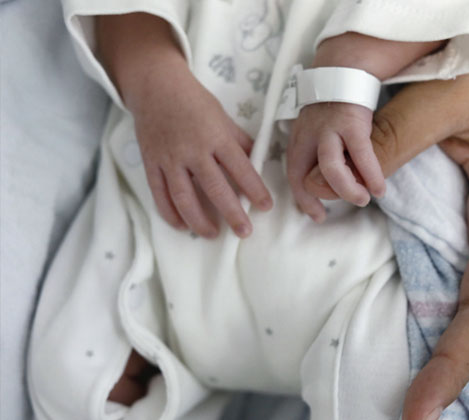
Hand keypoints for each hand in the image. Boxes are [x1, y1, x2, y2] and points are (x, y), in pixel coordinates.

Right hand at [96, 13, 272, 238]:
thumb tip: (258, 164)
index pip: (240, 168)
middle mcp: (193, 150)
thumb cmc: (195, 102)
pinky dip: (170, 213)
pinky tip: (181, 226)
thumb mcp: (223, 118)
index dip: (255, 189)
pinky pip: (159, 193)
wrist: (155, 87)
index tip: (266, 207)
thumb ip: (239, 142)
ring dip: (199, 220)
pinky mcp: (152, 163)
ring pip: (184, 197)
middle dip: (232, 213)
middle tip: (244, 232)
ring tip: (213, 235)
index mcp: (216, 137)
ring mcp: (170, 158)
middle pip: (215, 188)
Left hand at [287, 102, 384, 222]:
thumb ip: (316, 153)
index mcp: (298, 138)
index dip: (301, 198)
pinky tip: (380, 189)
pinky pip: (361, 154)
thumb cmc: (333, 106)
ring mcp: (329, 128)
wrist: (344, 69)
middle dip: (311, 199)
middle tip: (325, 215)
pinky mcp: (352, 123)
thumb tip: (324, 182)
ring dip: (345, 189)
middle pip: (300, 173)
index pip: (293, 173)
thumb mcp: (316, 128)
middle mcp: (308, 134)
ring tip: (361, 200)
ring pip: (329, 167)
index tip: (315, 214)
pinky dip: (371, 174)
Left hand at [304, 0, 468, 416]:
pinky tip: (437, 335)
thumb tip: (343, 189)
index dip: (455, 362)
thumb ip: (394, 141)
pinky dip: (460, 315)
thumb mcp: (451, 93)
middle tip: (423, 418)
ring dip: (465, 354)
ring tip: (430, 397)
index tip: (419, 408)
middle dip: (467, 376)